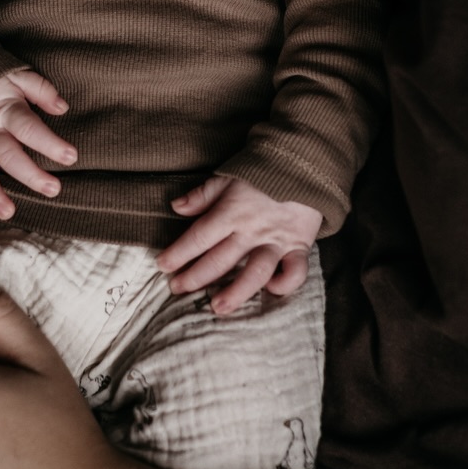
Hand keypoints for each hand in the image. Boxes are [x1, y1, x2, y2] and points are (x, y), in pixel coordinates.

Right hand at [0, 67, 76, 228]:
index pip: (28, 127)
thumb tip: (62, 107)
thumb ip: (41, 89)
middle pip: (6, 154)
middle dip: (29, 174)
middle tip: (53, 190)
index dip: (49, 142)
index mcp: (5, 108)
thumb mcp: (18, 75)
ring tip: (9, 212)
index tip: (70, 157)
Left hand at [159, 175, 319, 314]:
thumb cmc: (262, 170)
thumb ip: (203, 195)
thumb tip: (176, 207)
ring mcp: (276, 241)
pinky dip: (284, 283)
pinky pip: (295, 271)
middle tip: (176, 289)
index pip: (199, 237)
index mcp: (231, 212)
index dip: (178, 253)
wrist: (304, 162)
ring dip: (236, 292)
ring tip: (218, 307)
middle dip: (195, 277)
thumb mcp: (228, 176)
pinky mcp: (299, 246)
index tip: (162, 265)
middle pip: (220, 260)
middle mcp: (252, 230)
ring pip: (255, 273)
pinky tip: (270, 289)